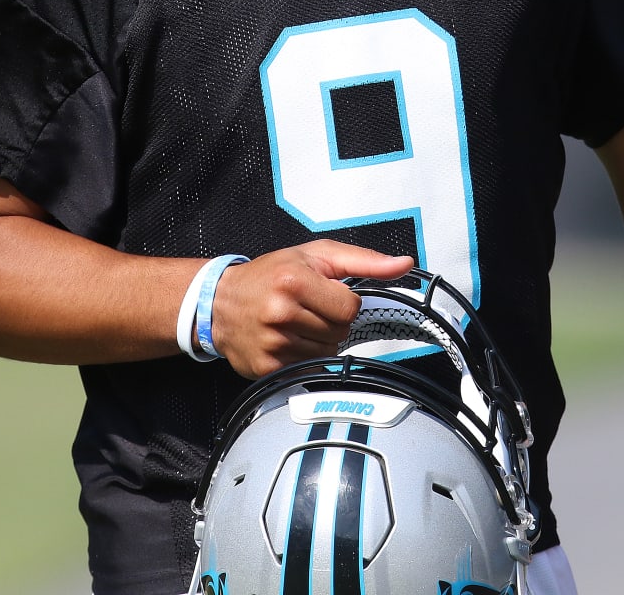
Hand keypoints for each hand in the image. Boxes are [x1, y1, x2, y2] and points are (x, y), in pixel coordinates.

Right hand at [210, 240, 411, 377]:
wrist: (218, 302)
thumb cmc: (270, 274)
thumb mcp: (315, 255)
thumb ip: (363, 260)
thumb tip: (404, 264)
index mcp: (294, 280)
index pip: (350, 308)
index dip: (343, 302)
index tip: (325, 295)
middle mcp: (281, 313)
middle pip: (340, 331)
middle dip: (331, 321)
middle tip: (308, 309)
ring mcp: (273, 343)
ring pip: (327, 352)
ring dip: (318, 340)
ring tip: (295, 324)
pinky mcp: (267, 368)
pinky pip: (307, 368)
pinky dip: (303, 357)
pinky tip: (285, 341)